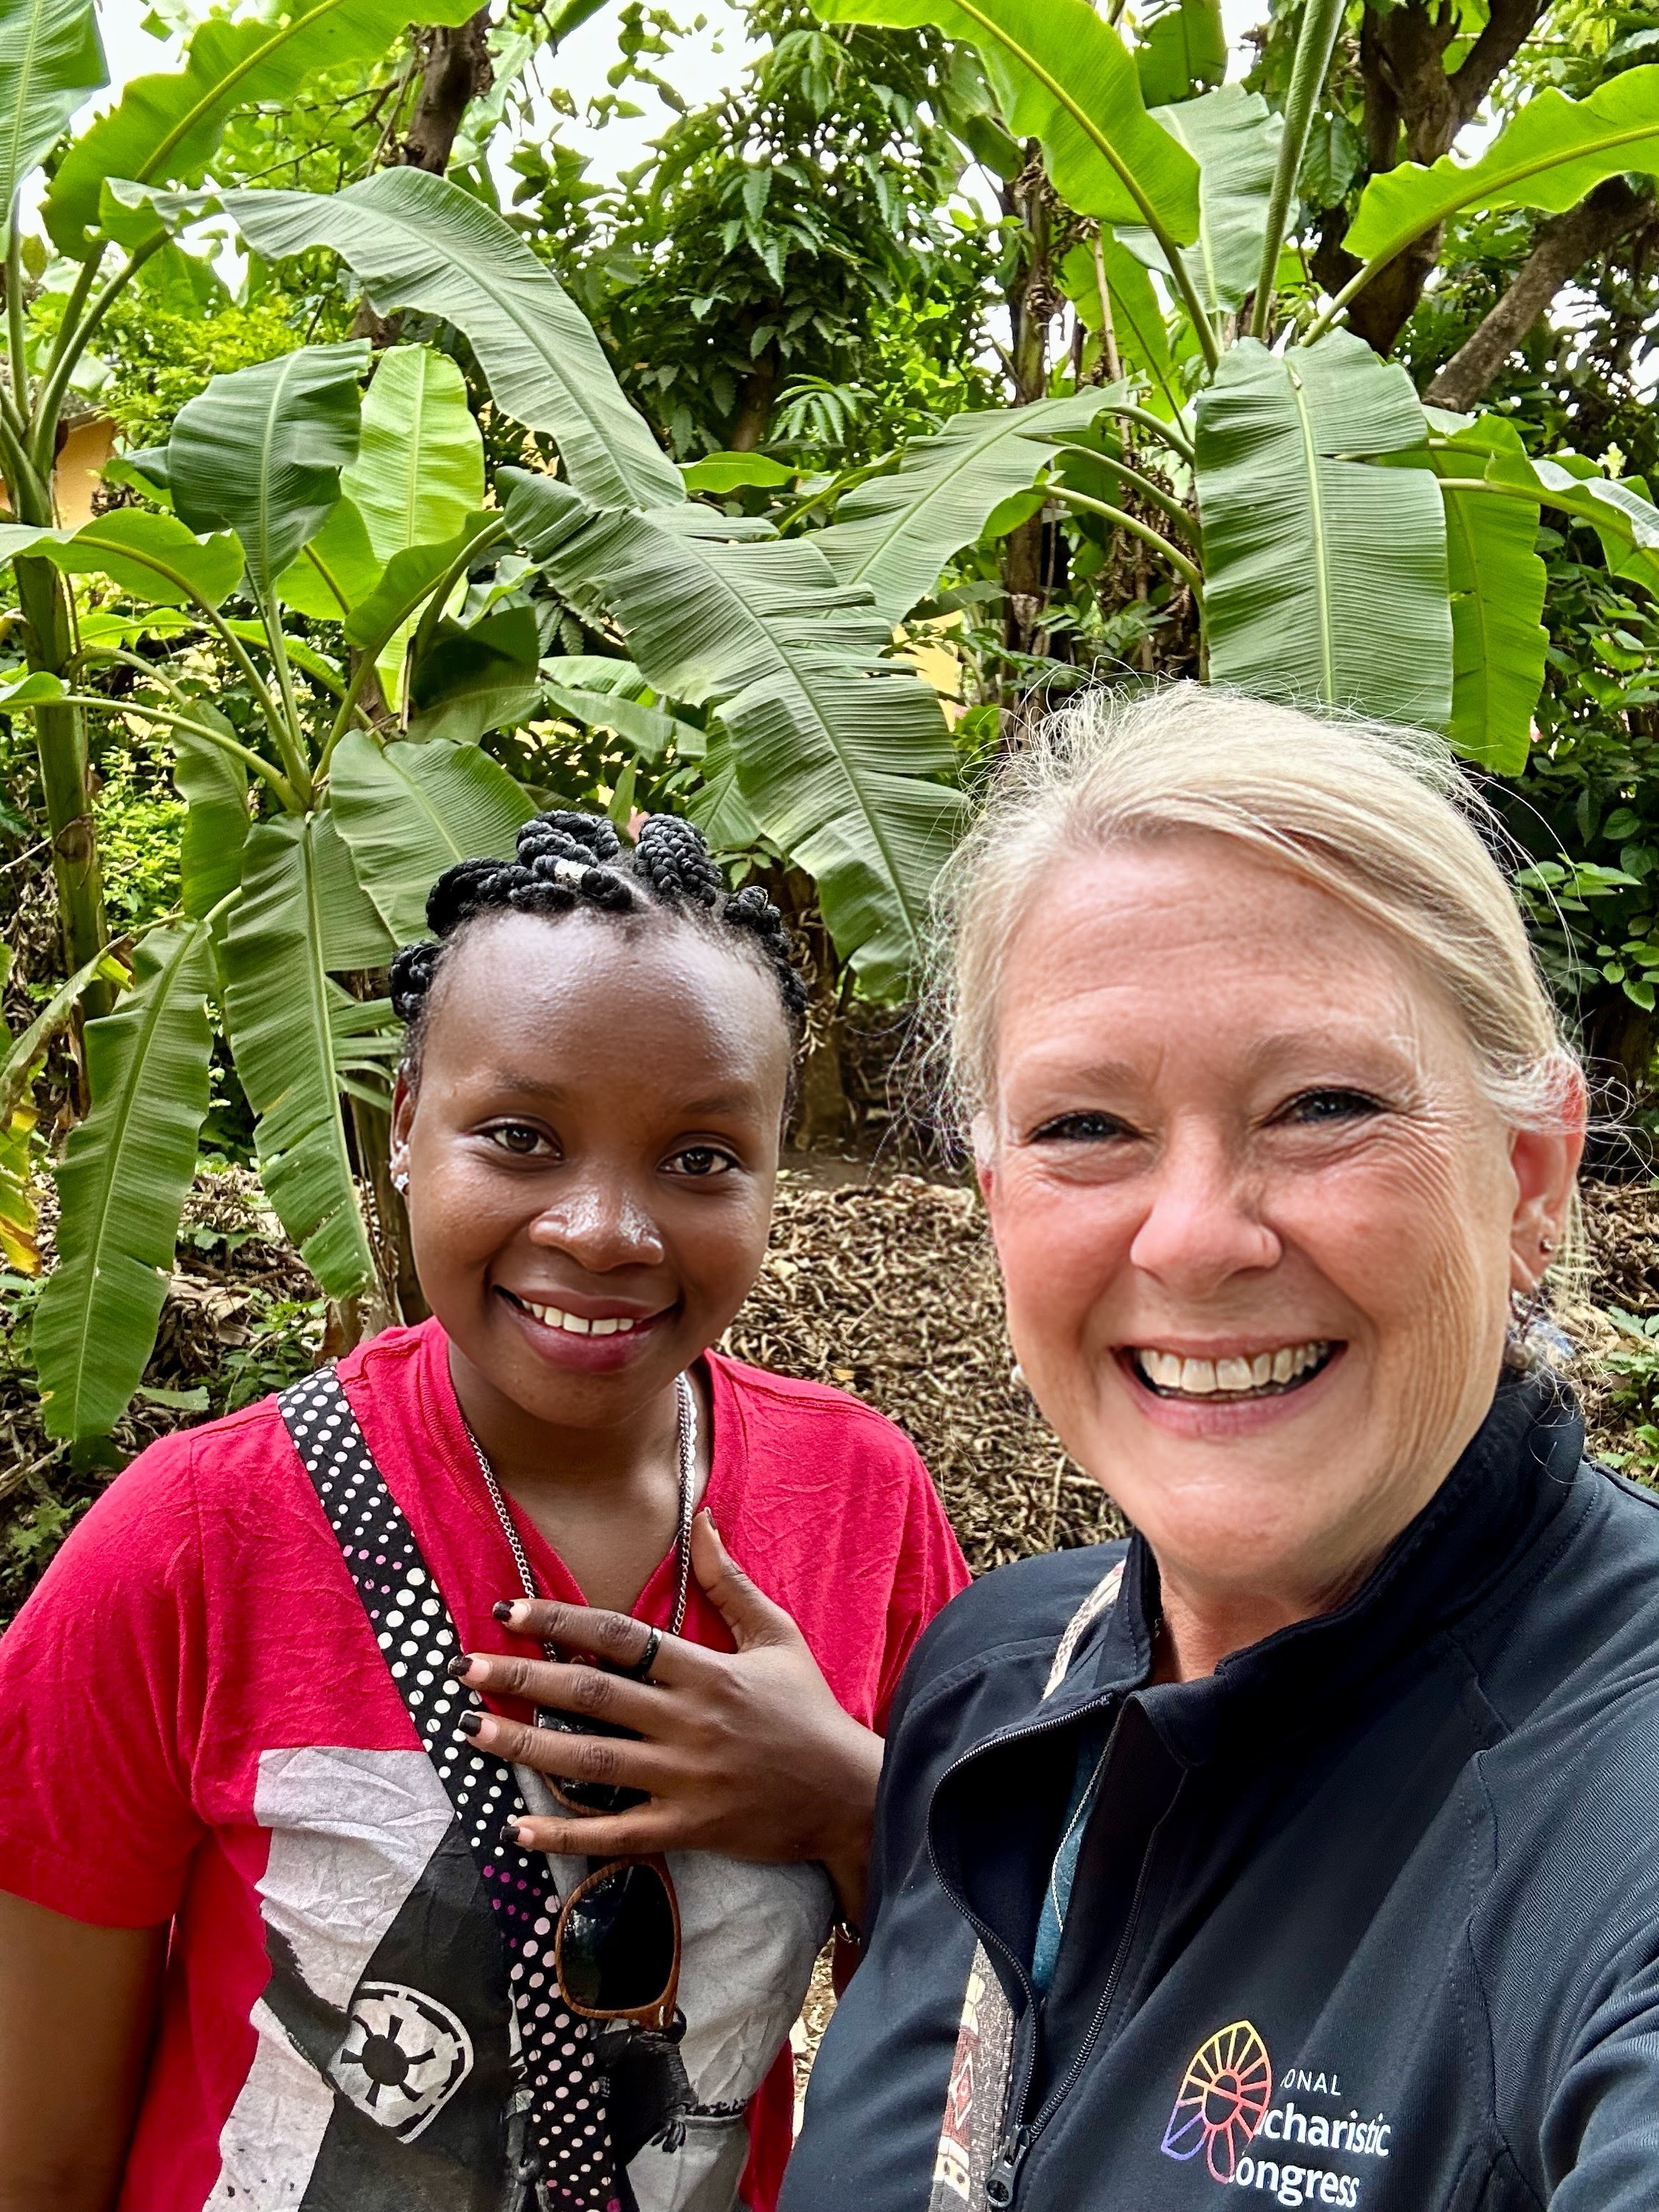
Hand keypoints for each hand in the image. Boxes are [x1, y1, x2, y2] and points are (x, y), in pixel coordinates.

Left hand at [450, 1511, 881, 1926]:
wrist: (849, 1795)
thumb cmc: (808, 1710)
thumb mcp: (776, 1635)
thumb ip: (730, 1582)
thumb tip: (700, 1519)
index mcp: (706, 1670)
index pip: (620, 1637)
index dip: (561, 1621)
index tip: (508, 1612)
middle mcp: (689, 1722)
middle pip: (593, 1695)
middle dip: (522, 1679)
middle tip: (463, 1668)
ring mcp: (686, 1779)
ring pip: (593, 1763)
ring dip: (526, 1747)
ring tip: (473, 1732)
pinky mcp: (689, 1828)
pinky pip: (616, 1835)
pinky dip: (566, 1835)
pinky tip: (519, 1829)